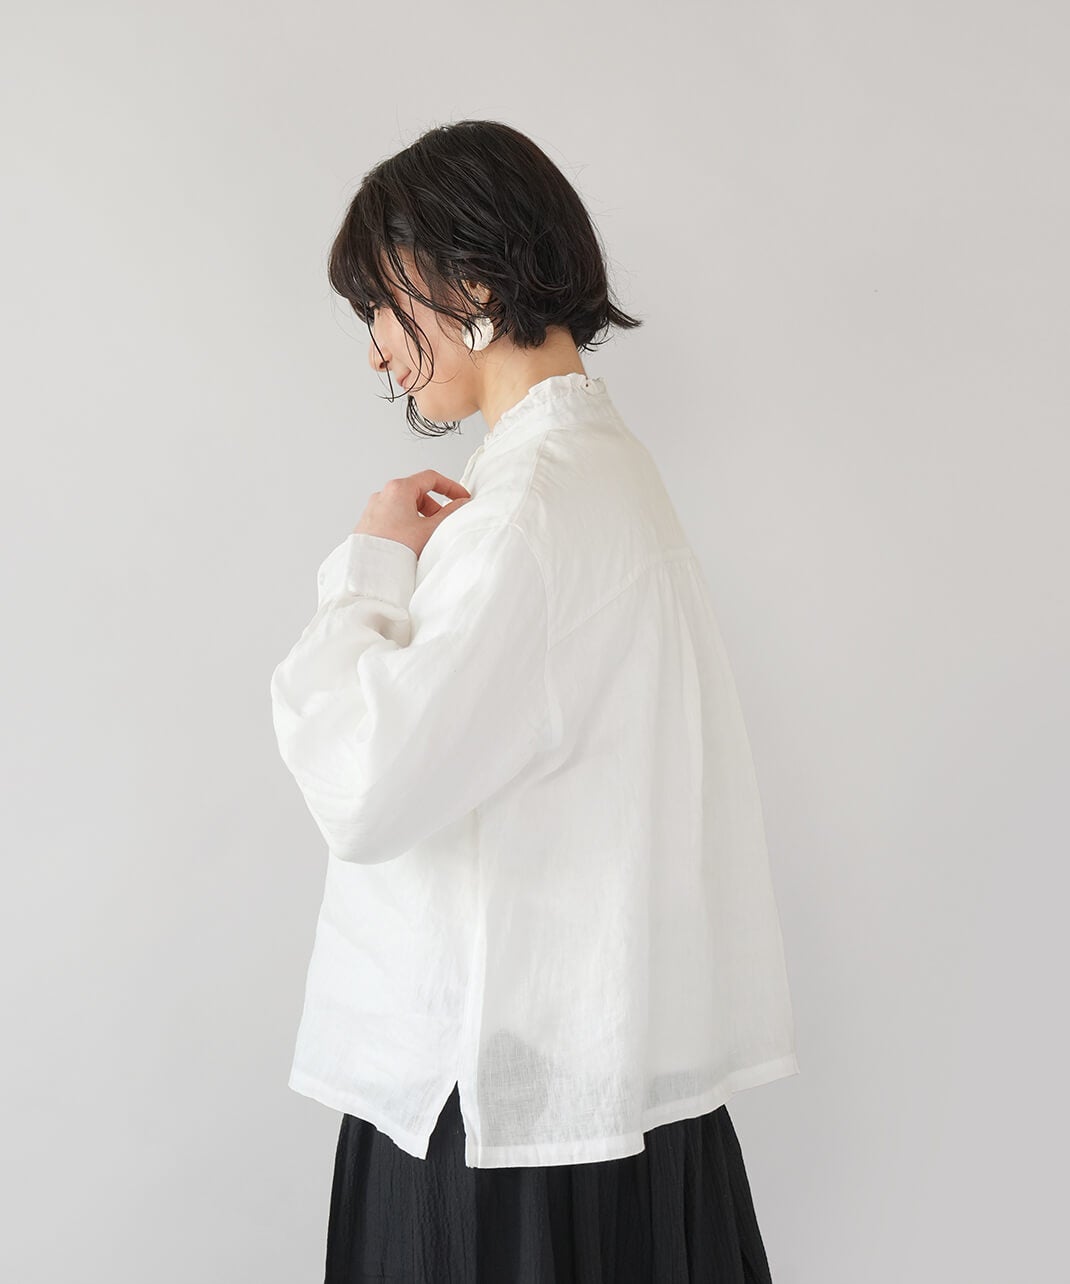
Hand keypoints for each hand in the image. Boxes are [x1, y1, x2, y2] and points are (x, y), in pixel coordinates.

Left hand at [353, 470, 472, 556]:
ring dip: (420, 516)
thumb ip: (449, 513)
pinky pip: (393, 516)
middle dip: (434, 506)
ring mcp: (374, 508)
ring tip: (426, 536)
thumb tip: (460, 504)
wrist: (369, 570)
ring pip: (405, 506)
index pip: (430, 478)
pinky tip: (410, 542)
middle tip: (444, 522)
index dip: (450, 487)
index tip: (461, 497)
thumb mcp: (429, 529)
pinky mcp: (369, 522)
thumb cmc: (393, 548)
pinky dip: (406, 523)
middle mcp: (383, 495)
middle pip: (417, 492)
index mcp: (398, 489)